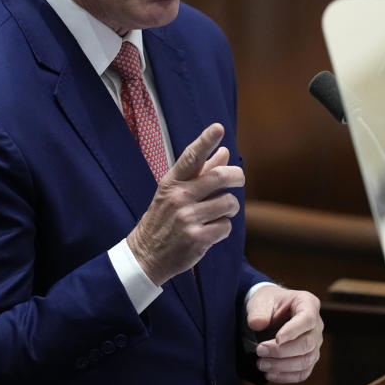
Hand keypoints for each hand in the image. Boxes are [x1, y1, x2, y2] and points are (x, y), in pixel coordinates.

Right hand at [127, 123, 244, 284]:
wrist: (145, 256)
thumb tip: (225, 152)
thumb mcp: (174, 193)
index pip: (190, 157)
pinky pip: (226, 226)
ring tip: (220, 213)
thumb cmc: (163, 219)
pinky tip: (211, 231)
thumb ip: (201, 173)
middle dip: (237, 176)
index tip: (218, 128)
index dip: (205, 141)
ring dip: (231, 208)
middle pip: (220, 177)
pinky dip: (223, 228)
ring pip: (228, 203)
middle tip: (239, 179)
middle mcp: (179, 198)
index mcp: (172, 183)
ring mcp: (187, 219)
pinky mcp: (197, 239)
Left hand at [246, 285, 323, 383]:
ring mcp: (315, 343)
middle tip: (259, 350)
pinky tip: (270, 374)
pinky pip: (303, 372)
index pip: (307, 319)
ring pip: (306, 360)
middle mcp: (316, 324)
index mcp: (307, 303)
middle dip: (282, 351)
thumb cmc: (268, 302)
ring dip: (282, 366)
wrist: (270, 311)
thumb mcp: (261, 300)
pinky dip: (286, 376)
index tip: (277, 339)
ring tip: (261, 363)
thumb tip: (256, 324)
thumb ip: (258, 311)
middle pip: (307, 343)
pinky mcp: (308, 358)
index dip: (293, 331)